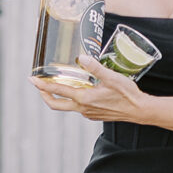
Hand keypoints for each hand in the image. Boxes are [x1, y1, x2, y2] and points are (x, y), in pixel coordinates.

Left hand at [32, 55, 151, 121]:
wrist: (139, 111)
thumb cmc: (127, 94)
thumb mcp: (111, 77)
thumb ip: (95, 67)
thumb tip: (81, 58)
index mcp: (84, 98)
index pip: (57, 91)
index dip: (42, 86)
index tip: (32, 80)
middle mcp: (83, 108)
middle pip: (56, 104)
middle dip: (44, 95)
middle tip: (38, 86)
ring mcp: (88, 113)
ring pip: (67, 106)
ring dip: (60, 97)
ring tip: (57, 84)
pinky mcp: (94, 115)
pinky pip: (78, 108)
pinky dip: (72, 99)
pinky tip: (78, 90)